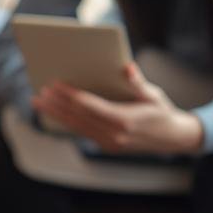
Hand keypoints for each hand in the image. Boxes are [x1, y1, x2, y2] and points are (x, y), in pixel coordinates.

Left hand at [31, 62, 202, 154]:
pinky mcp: (107, 146)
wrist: (172, 138)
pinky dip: (67, 122)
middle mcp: (115, 135)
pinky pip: (83, 132)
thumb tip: (127, 67)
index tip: (55, 85)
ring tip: (40, 103)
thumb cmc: (162, 111)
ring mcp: (110, 143)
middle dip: (57, 105)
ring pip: (77, 128)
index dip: (71, 96)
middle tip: (39, 94)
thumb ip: (138, 82)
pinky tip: (55, 113)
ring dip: (57, 115)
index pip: (91, 106)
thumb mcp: (154, 95)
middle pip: (78, 118)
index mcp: (125, 120)